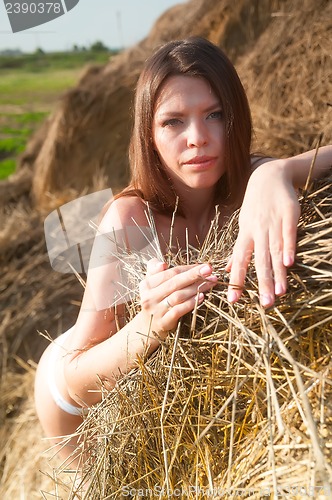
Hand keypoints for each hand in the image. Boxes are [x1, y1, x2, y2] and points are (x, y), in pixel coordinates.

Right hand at [139, 258, 217, 335]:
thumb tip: (163, 264)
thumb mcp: (151, 284)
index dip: (187, 268)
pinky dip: (191, 303)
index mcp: (146, 284)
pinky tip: (201, 297)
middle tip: (209, 269)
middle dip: (193, 274)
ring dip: (196, 288)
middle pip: (174, 283)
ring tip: (210, 282)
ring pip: (178, 296)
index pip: (170, 273)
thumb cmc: (155, 300)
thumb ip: (155, 269)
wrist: (148, 327)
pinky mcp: (163, 322)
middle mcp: (149, 297)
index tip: (202, 266)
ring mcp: (156, 310)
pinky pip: (179, 311)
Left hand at [226, 161, 300, 306]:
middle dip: (261, 283)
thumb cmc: (256, 206)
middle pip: (259, 261)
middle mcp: (257, 231)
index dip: (237, 280)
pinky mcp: (288, 214)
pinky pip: (288, 233)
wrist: (269, 176)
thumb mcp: (244, 227)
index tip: (233, 300)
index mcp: (245, 235)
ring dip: (276, 272)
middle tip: (265, 305)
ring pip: (273, 251)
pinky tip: (289, 263)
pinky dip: (288, 247)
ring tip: (279, 292)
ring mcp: (272, 223)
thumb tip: (227, 270)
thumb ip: (238, 250)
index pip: (239, 261)